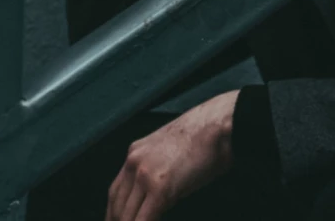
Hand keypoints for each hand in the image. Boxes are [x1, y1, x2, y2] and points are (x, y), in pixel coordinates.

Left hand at [105, 90, 239, 220]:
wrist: (220, 124)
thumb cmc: (206, 137)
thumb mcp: (172, 152)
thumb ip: (159, 170)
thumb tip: (158, 196)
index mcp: (135, 152)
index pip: (116, 191)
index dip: (115, 212)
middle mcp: (134, 161)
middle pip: (116, 203)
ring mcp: (145, 174)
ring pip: (126, 214)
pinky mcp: (160, 186)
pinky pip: (144, 218)